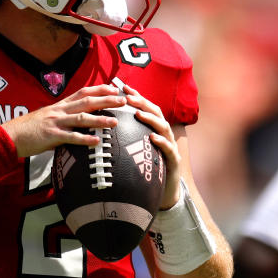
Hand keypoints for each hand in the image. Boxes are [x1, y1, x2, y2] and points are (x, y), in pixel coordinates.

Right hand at [1, 84, 124, 156]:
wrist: (10, 136)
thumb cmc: (29, 130)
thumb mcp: (48, 119)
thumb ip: (64, 121)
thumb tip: (78, 128)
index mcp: (60, 105)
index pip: (83, 92)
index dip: (99, 89)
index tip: (114, 88)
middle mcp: (60, 110)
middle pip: (87, 102)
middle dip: (106, 100)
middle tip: (123, 100)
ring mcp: (56, 122)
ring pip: (82, 118)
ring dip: (100, 120)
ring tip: (115, 122)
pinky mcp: (51, 136)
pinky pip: (71, 137)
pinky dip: (85, 139)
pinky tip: (96, 142)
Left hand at [121, 85, 181, 208]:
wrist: (165, 190)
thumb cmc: (148, 168)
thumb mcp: (136, 151)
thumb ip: (126, 138)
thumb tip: (104, 128)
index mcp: (154, 129)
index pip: (145, 108)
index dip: (136, 96)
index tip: (122, 87)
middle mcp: (164, 134)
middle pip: (156, 112)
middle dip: (143, 103)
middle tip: (129, 98)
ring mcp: (170, 145)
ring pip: (164, 127)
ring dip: (151, 119)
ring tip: (139, 114)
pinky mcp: (173, 159)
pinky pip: (169, 148)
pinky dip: (161, 142)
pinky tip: (152, 138)